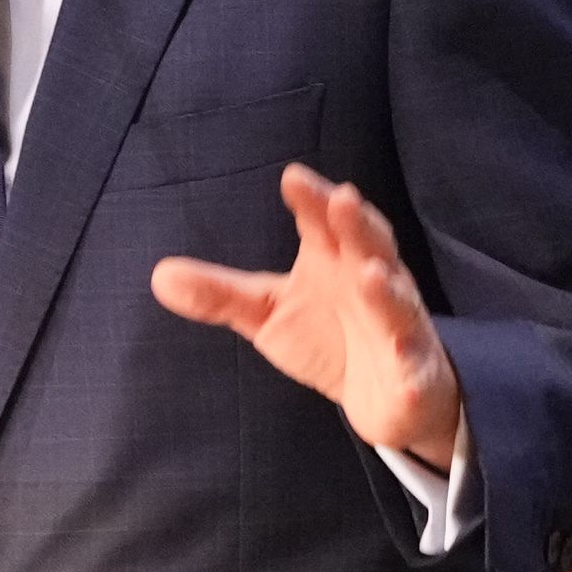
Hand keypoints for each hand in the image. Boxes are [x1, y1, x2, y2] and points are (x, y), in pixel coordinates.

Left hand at [152, 166, 463, 467]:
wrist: (390, 392)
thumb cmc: (330, 336)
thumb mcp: (268, 314)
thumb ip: (220, 294)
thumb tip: (159, 276)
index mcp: (337, 260)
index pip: (325, 224)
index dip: (312, 201)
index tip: (292, 178)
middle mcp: (374, 284)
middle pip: (370, 247)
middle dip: (358, 224)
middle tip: (341, 199)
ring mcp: (399, 326)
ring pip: (398, 304)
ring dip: (388, 289)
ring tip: (370, 274)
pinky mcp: (413, 371)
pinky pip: (413, 365)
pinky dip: (410, 364)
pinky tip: (403, 364)